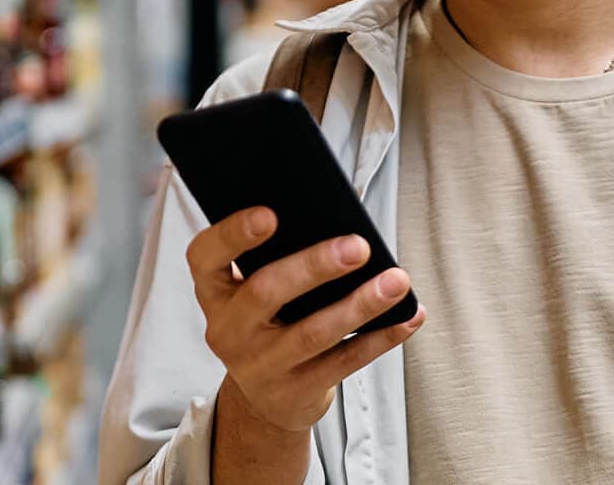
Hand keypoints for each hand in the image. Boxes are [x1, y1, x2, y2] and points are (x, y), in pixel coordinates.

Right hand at [186, 206, 424, 434]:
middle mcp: (227, 329)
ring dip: (359, 305)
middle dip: (315, 266)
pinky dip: (380, 338)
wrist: (265, 398)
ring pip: (311, 333)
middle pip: (265, 292)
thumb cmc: (270, 320)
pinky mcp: (294, 392)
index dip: (233, 234)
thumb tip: (339, 222)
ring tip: (396, 281)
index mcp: (215, 291)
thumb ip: (279, 256)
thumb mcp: (256, 290)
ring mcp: (259, 366)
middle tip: (359, 246)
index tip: (270, 214)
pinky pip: (343, 364)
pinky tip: (408, 316)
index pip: (205, 256)